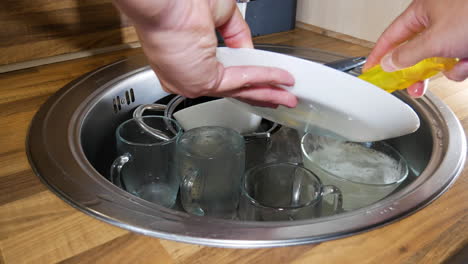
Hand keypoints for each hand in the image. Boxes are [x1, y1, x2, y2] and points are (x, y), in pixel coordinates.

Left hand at [112, 0, 296, 107]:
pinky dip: (263, 78)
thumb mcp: (219, 16)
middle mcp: (186, 77)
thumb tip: (250, 50)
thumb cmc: (178, 1)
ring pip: (239, 90)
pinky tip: (279, 79)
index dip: (246, 79)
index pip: (221, 76)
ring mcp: (193, 83)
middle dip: (260, 94)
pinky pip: (240, 81)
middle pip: (232, 89)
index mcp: (185, 62)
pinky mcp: (202, 82)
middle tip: (279, 98)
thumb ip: (237, 36)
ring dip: (267, 92)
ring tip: (286, 96)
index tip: (265, 81)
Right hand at [363, 0, 467, 97]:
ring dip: (448, 68)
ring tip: (460, 63)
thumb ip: (407, 55)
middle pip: (414, 52)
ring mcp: (455, 31)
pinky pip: (458, 62)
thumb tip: (388, 63)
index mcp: (422, 12)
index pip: (390, 37)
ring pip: (439, 60)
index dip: (378, 55)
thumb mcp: (435, 39)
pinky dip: (464, 66)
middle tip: (411, 86)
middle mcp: (437, 20)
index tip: (370, 72)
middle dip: (416, 71)